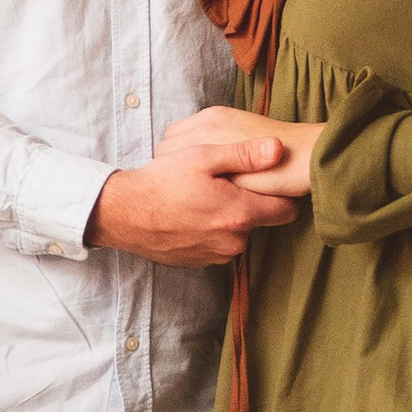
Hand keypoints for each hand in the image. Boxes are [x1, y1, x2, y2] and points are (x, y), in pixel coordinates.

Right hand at [91, 110, 298, 266]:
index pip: (287, 210)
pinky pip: (219, 244)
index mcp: (240, 214)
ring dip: (228, 218)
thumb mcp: (202, 157)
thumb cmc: (162, 182)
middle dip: (249, 203)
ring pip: (239, 233)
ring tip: (203, 199)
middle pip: (261, 221)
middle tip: (224, 185)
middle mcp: (234, 242)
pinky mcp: (201, 262)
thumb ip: (244, 154)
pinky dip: (211, 231)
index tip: (268, 181)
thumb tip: (278, 149)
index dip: (281, 193)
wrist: (123, 215)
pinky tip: (192, 215)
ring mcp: (217, 256)